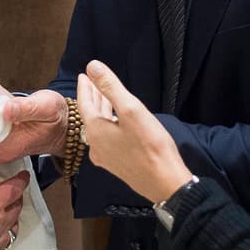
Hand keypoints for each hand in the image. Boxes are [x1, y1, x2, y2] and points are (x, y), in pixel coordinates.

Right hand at [0, 152, 29, 249]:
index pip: (12, 190)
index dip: (20, 182)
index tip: (24, 177)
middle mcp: (0, 223)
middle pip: (16, 208)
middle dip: (16, 200)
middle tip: (14, 194)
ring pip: (13, 228)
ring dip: (12, 220)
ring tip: (9, 216)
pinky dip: (3, 245)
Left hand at [78, 60, 192, 202]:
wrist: (165, 183)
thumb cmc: (150, 146)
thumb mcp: (131, 109)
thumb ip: (110, 86)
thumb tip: (92, 66)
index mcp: (96, 131)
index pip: (84, 103)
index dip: (85, 87)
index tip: (84, 75)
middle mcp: (96, 145)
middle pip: (91, 116)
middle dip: (93, 97)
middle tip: (92, 82)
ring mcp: (106, 157)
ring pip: (100, 127)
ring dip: (102, 111)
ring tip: (105, 97)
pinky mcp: (118, 164)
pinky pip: (108, 138)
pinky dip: (109, 124)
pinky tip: (117, 122)